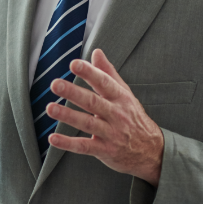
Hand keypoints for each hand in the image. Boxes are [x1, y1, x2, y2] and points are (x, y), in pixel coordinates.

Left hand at [46, 49, 164, 185]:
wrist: (152, 151)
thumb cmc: (133, 117)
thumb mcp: (125, 94)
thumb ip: (108, 73)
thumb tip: (96, 52)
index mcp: (120, 98)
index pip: (104, 82)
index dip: (89, 73)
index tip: (74, 63)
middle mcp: (116, 114)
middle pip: (93, 102)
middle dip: (73, 93)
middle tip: (55, 84)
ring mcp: (111, 133)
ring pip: (87, 123)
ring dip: (68, 116)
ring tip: (50, 108)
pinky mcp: (105, 150)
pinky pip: (84, 146)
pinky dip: (68, 143)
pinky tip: (52, 139)